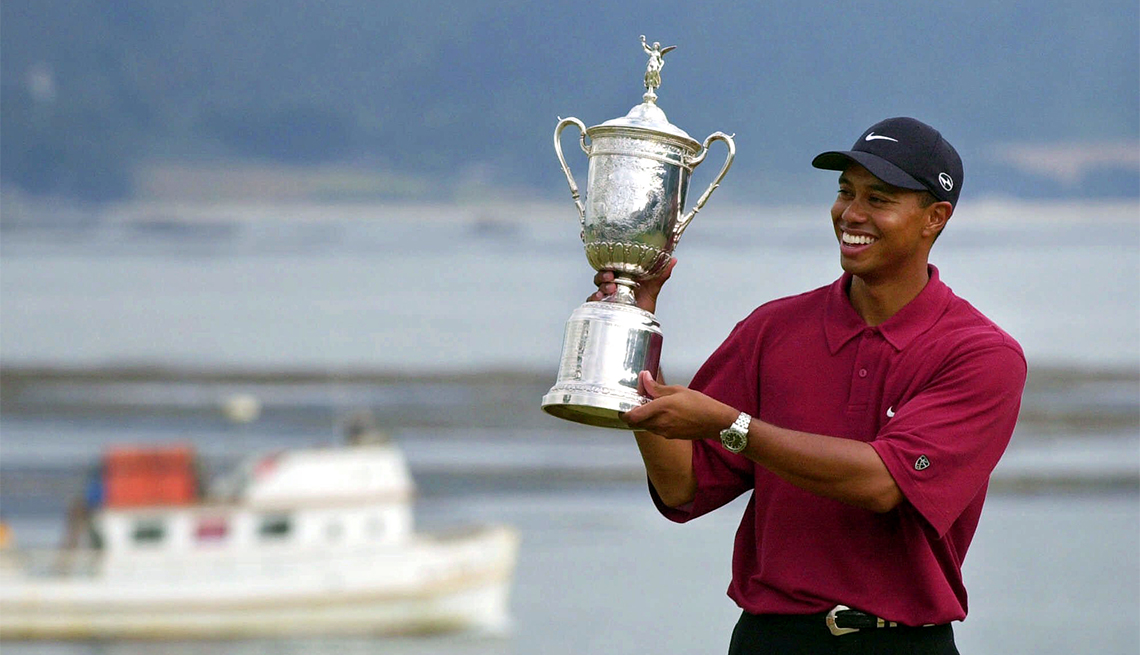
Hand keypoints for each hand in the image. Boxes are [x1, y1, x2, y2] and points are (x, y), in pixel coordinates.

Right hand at [589, 258, 676, 313]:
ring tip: (610, 289)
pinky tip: (600, 299)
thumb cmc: (645, 306)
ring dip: (601, 286)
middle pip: (601, 276)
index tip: (614, 265)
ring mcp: (606, 297)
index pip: (612, 266)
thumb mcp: (653, 289)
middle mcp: (612, 285)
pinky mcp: (602, 308)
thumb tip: (673, 260)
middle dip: (603, 275)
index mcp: (622, 277)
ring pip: (597, 287)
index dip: (610, 264)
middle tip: (610, 277)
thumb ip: (660, 275)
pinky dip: (594, 299)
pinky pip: (593, 302)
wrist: (642, 326)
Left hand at [620, 371, 738, 439]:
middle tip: (637, 402)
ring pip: (646, 426)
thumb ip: (657, 387)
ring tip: (651, 406)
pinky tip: (663, 414)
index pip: (633, 416)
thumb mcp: (678, 390)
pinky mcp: (670, 436)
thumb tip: (643, 377)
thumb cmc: (700, 404)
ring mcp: (665, 432)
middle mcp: (660, 423)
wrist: (715, 422)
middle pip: (636, 422)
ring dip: (644, 418)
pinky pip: (656, 430)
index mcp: (661, 408)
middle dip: (633, 414)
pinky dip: (654, 422)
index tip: (621, 406)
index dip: (623, 413)